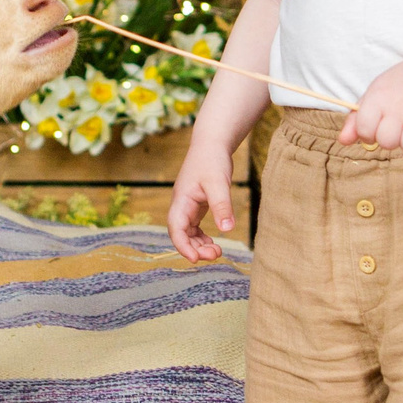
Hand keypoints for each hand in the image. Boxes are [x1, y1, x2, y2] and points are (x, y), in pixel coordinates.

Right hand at [167, 138, 238, 261]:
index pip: (176, 229)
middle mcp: (181, 205)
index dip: (183, 246)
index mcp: (181, 200)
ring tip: (217, 252)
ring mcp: (188, 206)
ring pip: (188, 233)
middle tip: (216, 254)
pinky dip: (202, 237)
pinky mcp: (197, 205)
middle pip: (181, 234)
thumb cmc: (212, 160)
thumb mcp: (218, 183)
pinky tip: (214, 243)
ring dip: (199, 245)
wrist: (211, 143)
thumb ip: (222, 205)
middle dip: (195, 248)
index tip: (196, 259)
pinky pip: (195, 227)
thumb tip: (227, 229)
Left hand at [340, 55, 402, 152]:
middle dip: (391, 139)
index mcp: (379, 96)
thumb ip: (356, 119)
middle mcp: (400, 103)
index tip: (377, 125)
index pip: (365, 129)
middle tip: (398, 126)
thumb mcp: (374, 95)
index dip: (368, 133)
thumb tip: (343, 141)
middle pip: (387, 142)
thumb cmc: (399, 87)